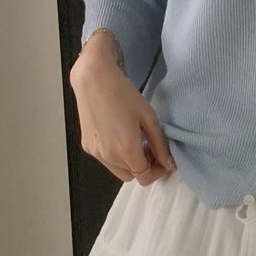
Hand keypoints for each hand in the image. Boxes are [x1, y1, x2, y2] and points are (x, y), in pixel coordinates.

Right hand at [71, 47, 174, 186]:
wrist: (93, 79)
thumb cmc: (124, 94)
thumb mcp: (149, 118)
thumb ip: (160, 145)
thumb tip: (169, 164)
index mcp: (126, 149)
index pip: (145, 176)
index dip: (157, 171)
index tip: (162, 157)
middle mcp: (108, 156)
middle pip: (132, 176)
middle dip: (144, 167)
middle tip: (150, 148)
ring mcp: (95, 152)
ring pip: (118, 171)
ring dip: (130, 163)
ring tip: (135, 141)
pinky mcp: (87, 146)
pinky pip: (106, 161)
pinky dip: (116, 156)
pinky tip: (120, 136)